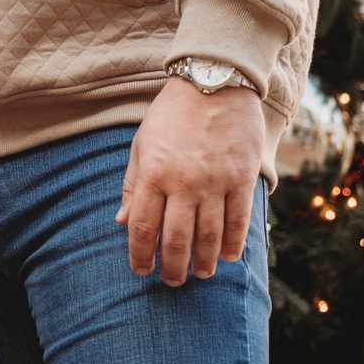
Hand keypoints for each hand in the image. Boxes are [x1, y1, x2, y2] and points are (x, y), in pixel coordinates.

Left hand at [116, 76, 264, 285]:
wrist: (214, 81)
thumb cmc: (172, 114)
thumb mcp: (142, 144)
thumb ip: (134, 185)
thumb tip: (122, 222)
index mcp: (153, 174)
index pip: (143, 227)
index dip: (141, 255)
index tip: (142, 271)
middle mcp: (183, 182)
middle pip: (176, 239)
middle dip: (173, 267)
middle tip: (173, 281)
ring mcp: (215, 181)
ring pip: (209, 235)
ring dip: (204, 261)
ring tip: (201, 273)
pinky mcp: (242, 177)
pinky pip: (239, 219)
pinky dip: (234, 242)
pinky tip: (229, 256)